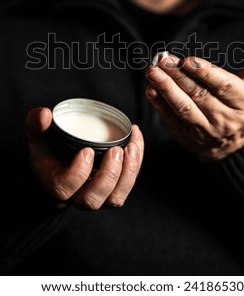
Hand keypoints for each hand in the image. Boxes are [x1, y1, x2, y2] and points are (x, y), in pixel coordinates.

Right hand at [26, 108, 143, 208]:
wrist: (61, 163)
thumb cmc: (49, 149)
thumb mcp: (38, 136)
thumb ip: (37, 124)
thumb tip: (45, 114)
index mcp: (56, 184)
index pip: (64, 187)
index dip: (78, 173)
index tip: (87, 151)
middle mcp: (77, 196)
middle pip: (93, 198)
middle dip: (108, 175)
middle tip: (115, 150)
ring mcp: (98, 196)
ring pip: (116, 197)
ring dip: (128, 173)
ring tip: (132, 147)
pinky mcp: (114, 189)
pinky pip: (128, 183)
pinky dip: (136, 164)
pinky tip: (136, 141)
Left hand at [145, 32, 243, 161]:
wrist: (236, 142)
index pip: (225, 87)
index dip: (206, 73)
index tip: (188, 60)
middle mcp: (226, 119)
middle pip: (200, 95)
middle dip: (179, 76)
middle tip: (163, 60)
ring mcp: (206, 131)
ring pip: (184, 109)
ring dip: (166, 89)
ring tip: (153, 72)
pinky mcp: (188, 136)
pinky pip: (172, 120)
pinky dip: (160, 105)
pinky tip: (151, 89)